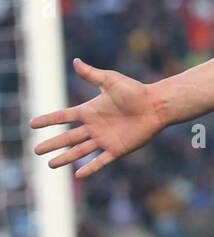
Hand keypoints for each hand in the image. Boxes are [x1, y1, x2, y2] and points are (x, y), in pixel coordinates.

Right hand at [30, 58, 167, 178]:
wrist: (157, 105)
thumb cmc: (136, 91)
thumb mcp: (111, 80)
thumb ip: (92, 75)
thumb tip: (76, 61)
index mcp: (91, 110)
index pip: (64, 116)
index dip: (49, 120)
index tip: (32, 123)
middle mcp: (95, 126)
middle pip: (68, 137)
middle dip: (52, 144)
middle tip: (36, 150)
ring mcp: (105, 139)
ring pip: (80, 151)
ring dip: (65, 158)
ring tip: (50, 165)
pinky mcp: (118, 149)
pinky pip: (101, 161)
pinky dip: (90, 168)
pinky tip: (78, 175)